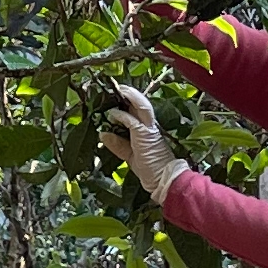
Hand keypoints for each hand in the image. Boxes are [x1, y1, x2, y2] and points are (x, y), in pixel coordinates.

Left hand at [99, 85, 184, 203]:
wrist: (165, 180)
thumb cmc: (150, 169)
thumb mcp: (130, 155)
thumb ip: (117, 144)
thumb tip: (102, 133)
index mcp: (148, 130)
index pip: (138, 111)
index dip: (129, 102)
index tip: (118, 95)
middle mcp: (150, 126)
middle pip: (141, 104)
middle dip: (129, 94)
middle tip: (118, 87)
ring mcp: (149, 129)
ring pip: (142, 106)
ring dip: (130, 97)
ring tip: (119, 90)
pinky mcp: (146, 135)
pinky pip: (132, 121)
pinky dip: (122, 116)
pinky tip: (113, 114)